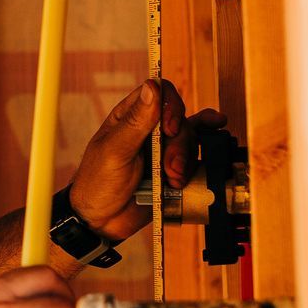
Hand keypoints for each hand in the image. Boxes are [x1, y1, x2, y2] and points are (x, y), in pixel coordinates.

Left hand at [69, 79, 225, 240]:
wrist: (102, 221)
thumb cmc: (97, 183)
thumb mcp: (115, 151)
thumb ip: (136, 121)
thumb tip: (152, 86)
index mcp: (130, 117)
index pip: (159, 93)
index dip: (171, 106)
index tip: (170, 129)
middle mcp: (148, 130)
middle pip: (180, 120)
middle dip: (179, 144)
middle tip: (169, 167)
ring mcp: (161, 150)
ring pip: (189, 140)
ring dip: (186, 160)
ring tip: (172, 180)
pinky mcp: (172, 170)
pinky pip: (194, 159)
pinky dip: (198, 162)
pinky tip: (210, 149)